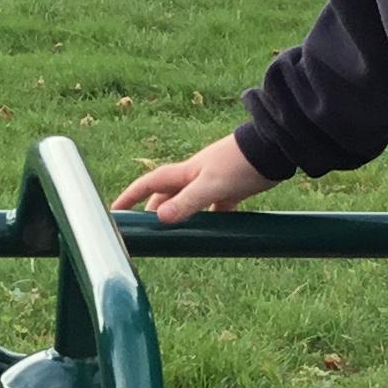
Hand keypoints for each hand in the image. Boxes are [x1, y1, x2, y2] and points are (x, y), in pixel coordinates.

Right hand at [112, 133, 277, 223]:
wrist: (274, 149)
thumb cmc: (241, 163)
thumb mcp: (212, 185)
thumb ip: (188, 202)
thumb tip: (160, 218)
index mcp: (185, 172)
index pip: (150, 184)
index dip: (131, 196)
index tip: (114, 210)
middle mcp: (195, 176)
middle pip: (166, 195)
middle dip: (152, 211)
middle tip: (142, 230)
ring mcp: (212, 183)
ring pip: (189, 204)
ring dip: (180, 218)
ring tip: (172, 238)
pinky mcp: (230, 191)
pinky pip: (213, 209)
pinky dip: (208, 221)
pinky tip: (209, 234)